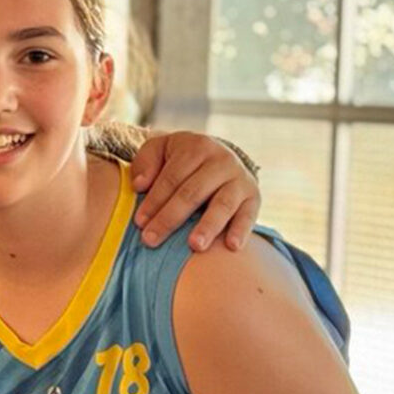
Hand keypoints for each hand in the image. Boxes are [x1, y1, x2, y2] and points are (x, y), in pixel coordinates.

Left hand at [131, 131, 259, 250]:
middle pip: (193, 192)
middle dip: (170, 218)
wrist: (219, 157)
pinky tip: (232, 247)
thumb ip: (145, 162)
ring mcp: (240, 179)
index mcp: (197, 147)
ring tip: (194, 246)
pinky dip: (241, 230)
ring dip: (208, 226)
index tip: (139, 222)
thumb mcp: (160, 150)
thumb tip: (139, 185)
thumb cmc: (180, 159)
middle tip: (151, 240)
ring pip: (222, 204)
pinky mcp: (254, 196)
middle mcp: (221, 160)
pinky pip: (249, 215)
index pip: (172, 177)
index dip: (154, 200)